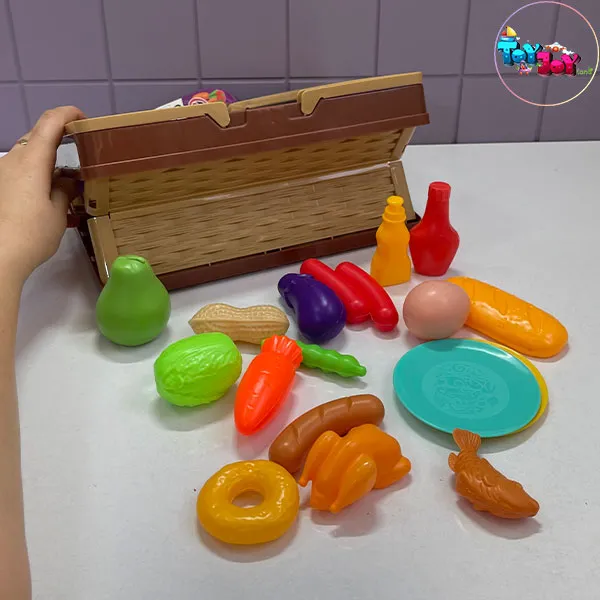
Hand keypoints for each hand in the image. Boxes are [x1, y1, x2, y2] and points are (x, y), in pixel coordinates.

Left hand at [0, 106, 85, 282]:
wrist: (0, 256)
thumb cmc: (32, 233)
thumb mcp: (58, 212)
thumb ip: (65, 190)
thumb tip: (68, 181)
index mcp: (32, 160)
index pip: (50, 122)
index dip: (68, 114)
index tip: (84, 119)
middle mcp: (13, 160)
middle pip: (37, 137)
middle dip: (60, 141)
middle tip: (81, 154)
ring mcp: (2, 174)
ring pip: (27, 156)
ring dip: (48, 161)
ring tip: (68, 182)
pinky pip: (19, 172)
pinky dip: (36, 175)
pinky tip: (49, 196)